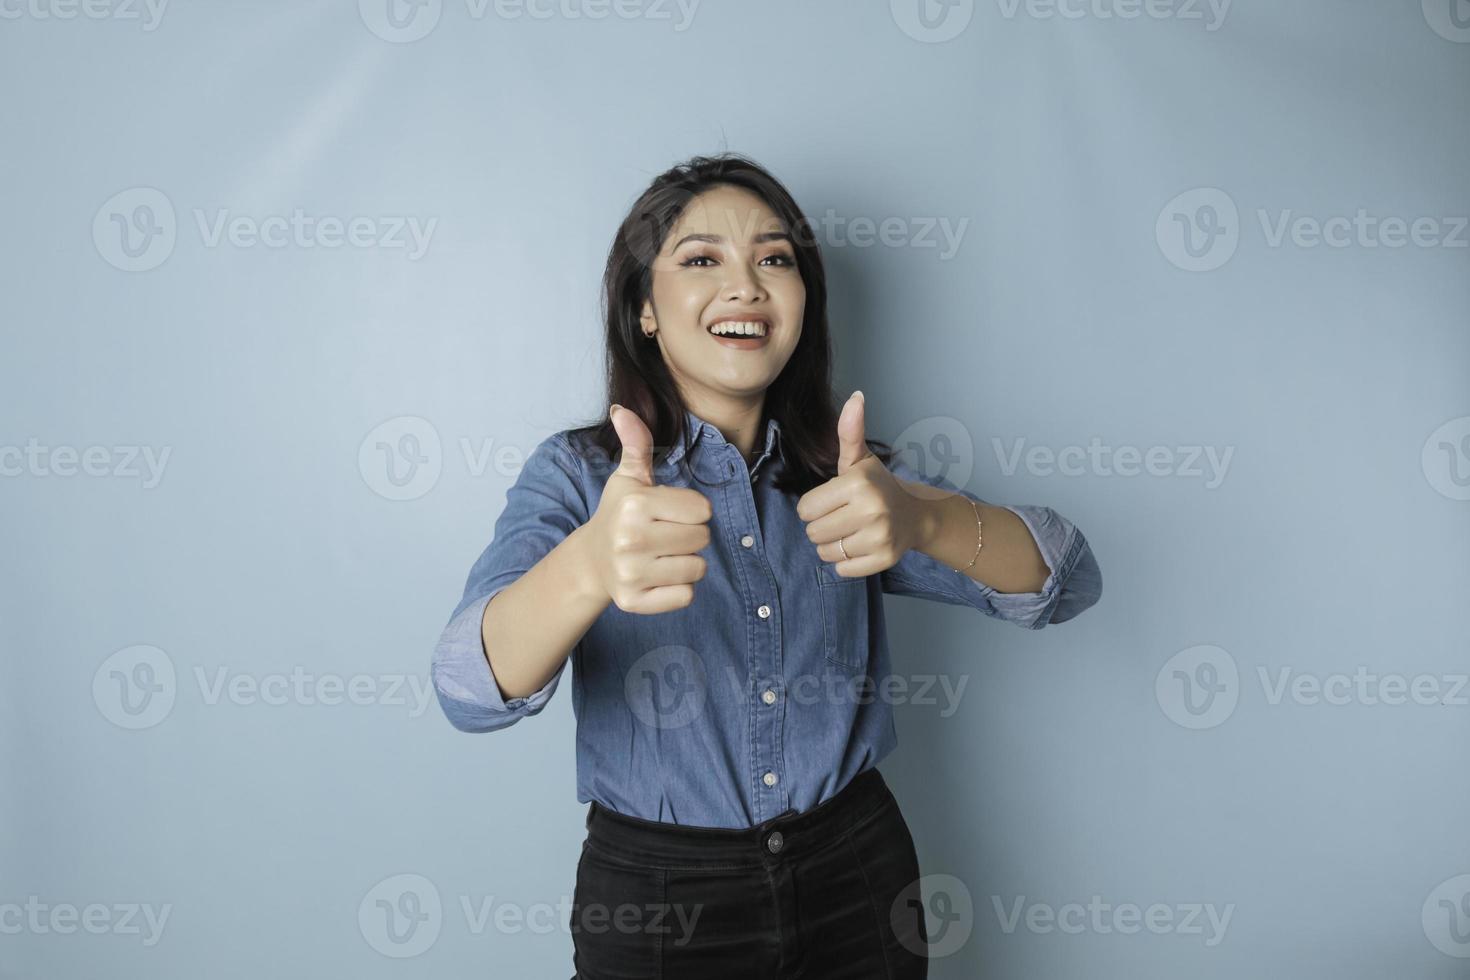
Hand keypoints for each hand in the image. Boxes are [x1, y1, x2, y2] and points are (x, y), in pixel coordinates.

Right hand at [585, 404, 713, 613]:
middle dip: (690, 536)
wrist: (592, 561)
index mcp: (635, 505)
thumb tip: (621, 409)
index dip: (691, 509)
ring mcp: (631, 574)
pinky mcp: (635, 602)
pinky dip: (679, 589)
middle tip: (664, 535)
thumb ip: (635, 444)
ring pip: (698, 568)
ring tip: (661, 555)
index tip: (668, 512)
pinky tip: (658, 577)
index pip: (703, 509)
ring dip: (687, 562)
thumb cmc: (619, 514)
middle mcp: (631, 540)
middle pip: (703, 538)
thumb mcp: (628, 478)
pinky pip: (687, 596)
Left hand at [795, 391, 925, 577]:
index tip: (833, 500)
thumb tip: (856, 397)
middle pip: (813, 533)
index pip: (805, 509)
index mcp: (858, 484)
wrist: (915, 513)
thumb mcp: (860, 458)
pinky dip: (846, 562)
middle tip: (842, 516)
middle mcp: (871, 510)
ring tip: (851, 531)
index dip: (814, 506)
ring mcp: (879, 538)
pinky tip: (860, 545)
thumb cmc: (877, 485)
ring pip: (825, 553)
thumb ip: (849, 431)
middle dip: (822, 526)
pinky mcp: (884, 560)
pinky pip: (842, 570)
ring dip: (833, 545)